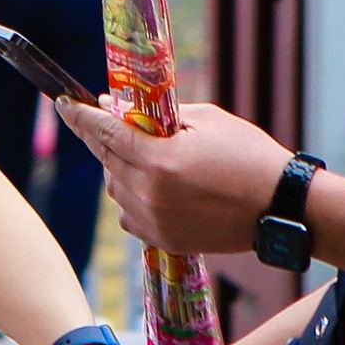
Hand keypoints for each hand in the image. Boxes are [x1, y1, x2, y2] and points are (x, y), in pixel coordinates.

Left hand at [60, 99, 284, 254]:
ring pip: (115, 189)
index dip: (81, 116)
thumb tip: (118, 109)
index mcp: (159, 160)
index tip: (64, 104)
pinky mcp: (164, 240)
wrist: (281, 208)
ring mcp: (154, 221)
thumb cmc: (249, 156)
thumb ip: (159, 115)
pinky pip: (129, 216)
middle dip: (105, 139)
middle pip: (106, 160)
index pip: (105, 133)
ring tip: (151, 158)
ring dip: (121, 169)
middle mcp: (149, 194)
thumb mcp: (206, 120)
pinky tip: (155, 187)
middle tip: (111, 124)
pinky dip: (133, 198)